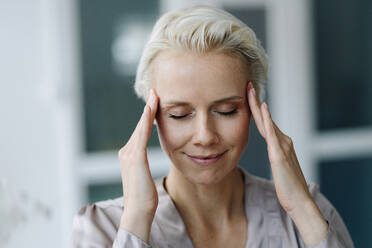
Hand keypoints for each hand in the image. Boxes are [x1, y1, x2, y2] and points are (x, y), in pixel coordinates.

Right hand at [118, 89, 158, 242]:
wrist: (138, 212)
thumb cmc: (144, 197)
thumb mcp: (144, 176)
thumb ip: (142, 164)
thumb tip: (144, 160)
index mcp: (129, 155)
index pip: (140, 132)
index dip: (148, 117)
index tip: (154, 103)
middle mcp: (126, 152)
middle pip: (140, 126)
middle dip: (148, 108)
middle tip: (154, 92)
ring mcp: (129, 154)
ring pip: (141, 128)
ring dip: (148, 111)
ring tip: (155, 96)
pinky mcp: (135, 159)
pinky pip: (142, 136)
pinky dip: (146, 122)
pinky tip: (150, 110)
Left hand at [247, 82, 327, 245]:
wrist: (300, 201)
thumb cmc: (288, 186)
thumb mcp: (279, 167)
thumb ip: (275, 155)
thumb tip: (271, 149)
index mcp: (280, 144)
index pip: (265, 123)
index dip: (256, 109)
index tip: (247, 96)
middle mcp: (283, 141)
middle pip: (265, 118)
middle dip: (256, 102)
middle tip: (247, 85)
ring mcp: (283, 147)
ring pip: (267, 122)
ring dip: (259, 106)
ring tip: (250, 92)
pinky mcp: (280, 155)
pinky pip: (272, 134)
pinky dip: (268, 120)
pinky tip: (263, 109)